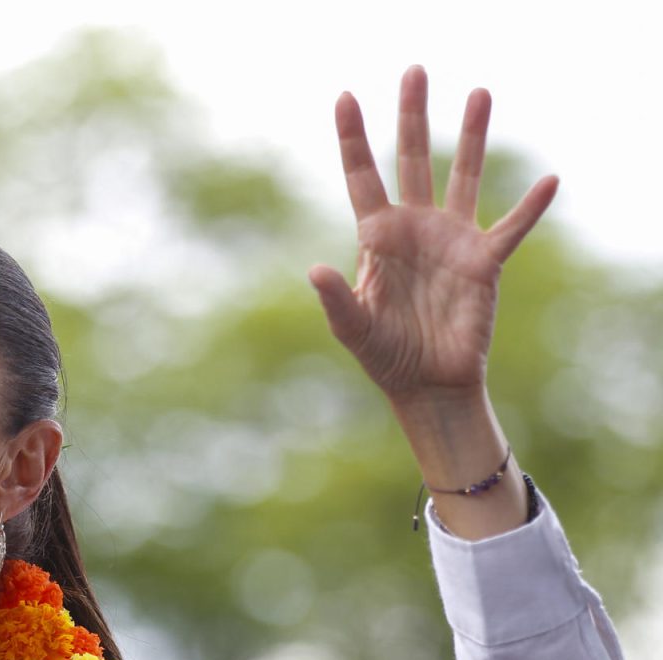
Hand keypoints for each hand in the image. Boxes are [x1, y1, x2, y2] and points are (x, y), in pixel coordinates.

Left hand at [308, 66, 558, 405]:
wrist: (426, 384)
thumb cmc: (384, 356)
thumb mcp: (353, 328)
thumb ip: (337, 299)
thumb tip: (315, 271)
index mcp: (377, 237)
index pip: (363, 176)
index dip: (353, 138)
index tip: (344, 96)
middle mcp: (415, 228)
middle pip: (413, 159)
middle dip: (413, 116)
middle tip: (414, 71)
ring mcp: (451, 239)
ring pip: (464, 176)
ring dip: (472, 137)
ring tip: (479, 94)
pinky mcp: (484, 261)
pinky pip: (511, 227)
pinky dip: (530, 207)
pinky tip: (548, 181)